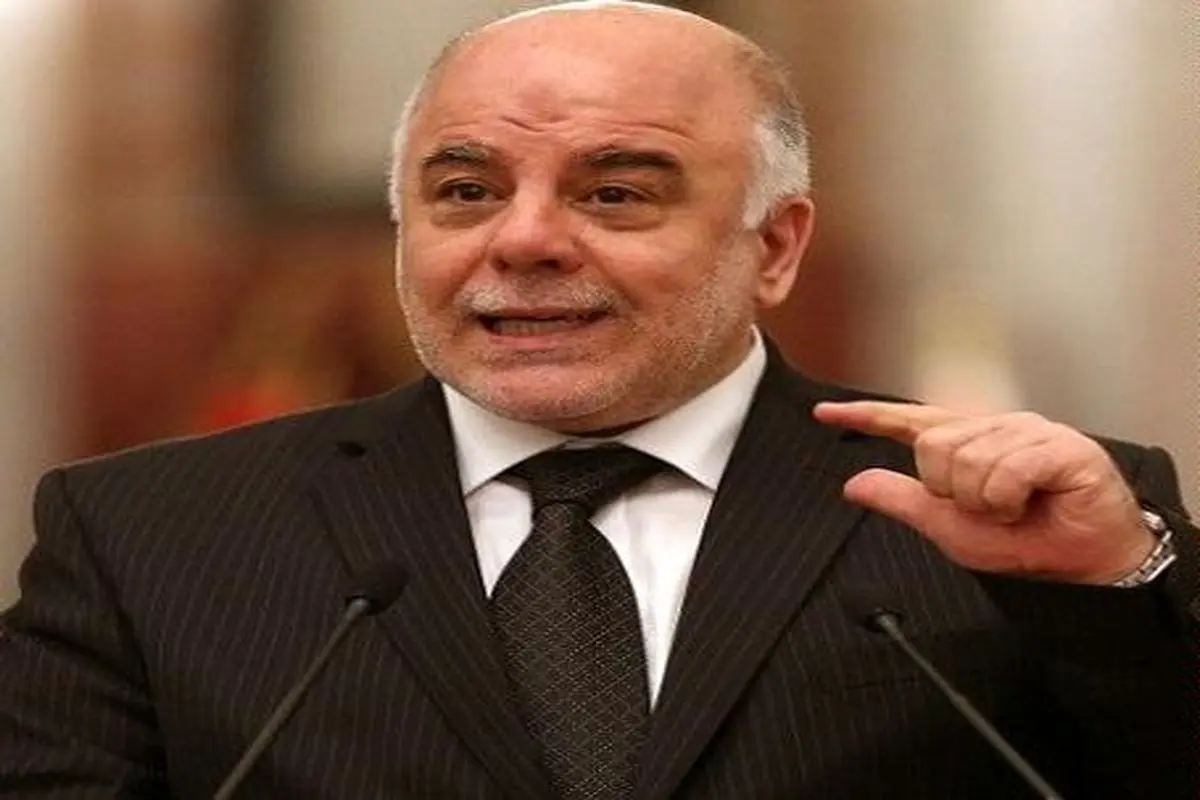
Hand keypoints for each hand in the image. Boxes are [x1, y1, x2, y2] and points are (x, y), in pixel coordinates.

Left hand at [814, 401, 1154, 584]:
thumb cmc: (1028, 543)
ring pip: (967, 460)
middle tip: (990, 511)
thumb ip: (904, 502)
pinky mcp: (1058, 443)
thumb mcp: (951, 529)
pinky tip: (1031, 503)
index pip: (909, 422)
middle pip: (932, 447)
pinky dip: (1008, 500)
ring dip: (985, 502)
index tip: (825, 413)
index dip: (867, 417)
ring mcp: (1026, 431)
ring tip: (1015, 509)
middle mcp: (993, 429)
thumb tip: (855, 484)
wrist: (1085, 565)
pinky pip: (1005, 470)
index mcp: (968, 444)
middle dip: (950, 492)